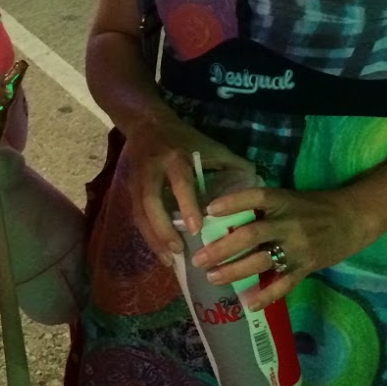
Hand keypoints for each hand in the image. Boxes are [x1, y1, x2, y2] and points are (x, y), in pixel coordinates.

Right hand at [122, 117, 252, 264]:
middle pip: (150, 202)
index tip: (195, 228)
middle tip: (178, 251)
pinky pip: (137, 216)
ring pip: (140, 213)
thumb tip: (256, 184)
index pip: (180, 182)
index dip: (186, 205)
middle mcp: (152, 170)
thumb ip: (231, 163)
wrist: (147, 124)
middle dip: (162, 228)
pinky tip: (161, 251)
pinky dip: (148, 236)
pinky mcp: (130, 190)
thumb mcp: (209, 145)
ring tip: (169, 260)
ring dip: (153, 238)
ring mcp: (138, 181)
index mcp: (175, 158)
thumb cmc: (184, 138)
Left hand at [191, 185, 372, 311]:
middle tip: (199, 258)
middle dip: (222, 247)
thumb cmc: (313, 207)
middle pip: (251, 234)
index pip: (255, 198)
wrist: (352, 218)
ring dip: (235, 271)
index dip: (232, 202)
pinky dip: (266, 295)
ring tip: (213, 277)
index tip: (209, 210)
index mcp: (282, 200)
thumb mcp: (288, 198)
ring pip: (262, 261)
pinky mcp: (306, 266)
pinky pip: (284, 284)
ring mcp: (298, 246)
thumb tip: (222, 218)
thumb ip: (263, 208)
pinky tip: (248, 304)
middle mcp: (288, 223)